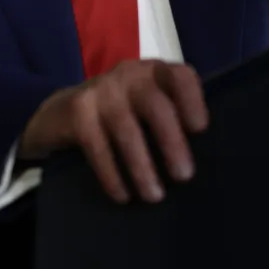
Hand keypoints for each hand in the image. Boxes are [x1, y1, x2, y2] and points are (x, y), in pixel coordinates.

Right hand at [18, 59, 207, 203]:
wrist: (61, 112)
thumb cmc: (122, 114)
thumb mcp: (146, 107)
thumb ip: (172, 119)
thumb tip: (207, 157)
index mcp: (156, 72)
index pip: (180, 76)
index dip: (192, 100)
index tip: (200, 129)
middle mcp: (130, 74)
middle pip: (156, 105)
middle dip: (172, 142)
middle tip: (184, 176)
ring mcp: (101, 90)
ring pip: (127, 130)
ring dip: (142, 166)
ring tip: (154, 196)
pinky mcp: (78, 111)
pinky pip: (98, 146)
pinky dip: (112, 174)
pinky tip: (123, 195)